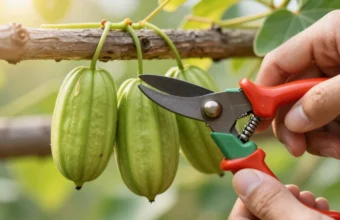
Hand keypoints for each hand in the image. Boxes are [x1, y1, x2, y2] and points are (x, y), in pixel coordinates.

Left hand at [229, 169, 331, 219]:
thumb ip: (272, 204)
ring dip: (296, 206)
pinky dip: (308, 216)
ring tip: (314, 201)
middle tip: (296, 191)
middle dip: (276, 199)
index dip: (247, 198)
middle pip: (261, 219)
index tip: (260, 178)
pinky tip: (323, 211)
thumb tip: (242, 178)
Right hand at [255, 10, 339, 158]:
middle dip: (292, 123)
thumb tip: (292, 123)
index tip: (255, 121)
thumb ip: (323, 100)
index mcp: (326, 37)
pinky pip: (329, 118)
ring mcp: (338, 79)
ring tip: (331, 149)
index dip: (262, 93)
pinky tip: (338, 146)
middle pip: (290, 93)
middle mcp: (329, 56)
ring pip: (309, 111)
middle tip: (296, 146)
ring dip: (315, 135)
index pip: (276, 63)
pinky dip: (331, 136)